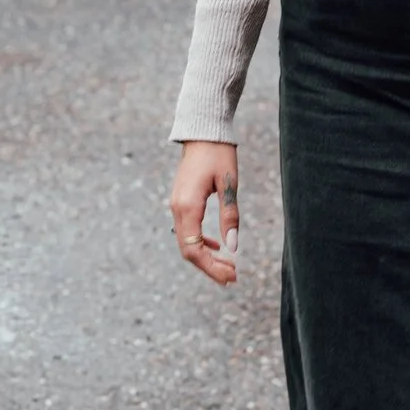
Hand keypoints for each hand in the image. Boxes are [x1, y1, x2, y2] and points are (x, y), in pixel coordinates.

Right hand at [169, 140, 241, 284]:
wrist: (203, 131)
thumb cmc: (219, 154)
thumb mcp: (229, 184)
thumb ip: (229, 216)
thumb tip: (232, 247)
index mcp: (188, 207)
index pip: (194, 249)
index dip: (211, 267)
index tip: (230, 276)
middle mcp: (177, 209)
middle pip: (188, 250)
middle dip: (209, 267)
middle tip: (232, 278)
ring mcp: (176, 205)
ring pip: (187, 242)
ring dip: (206, 256)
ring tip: (227, 267)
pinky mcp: (181, 201)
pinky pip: (188, 230)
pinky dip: (202, 242)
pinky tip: (218, 245)